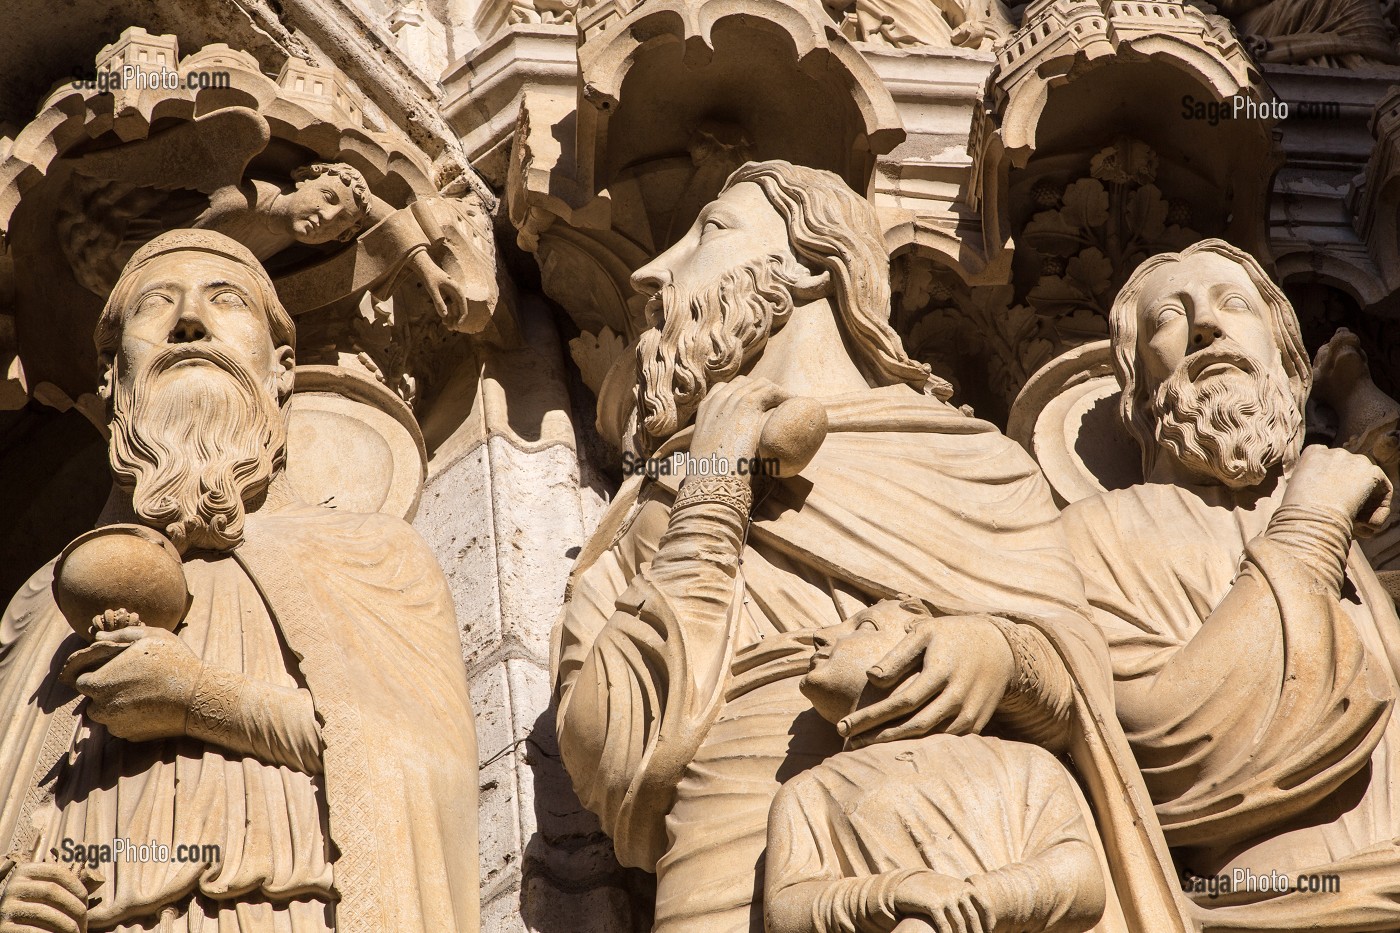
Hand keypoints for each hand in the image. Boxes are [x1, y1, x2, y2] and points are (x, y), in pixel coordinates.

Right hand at [0, 862, 86, 932]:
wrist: (13, 931)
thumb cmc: (36, 913)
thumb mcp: (45, 893)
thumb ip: (61, 886)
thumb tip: (92, 876)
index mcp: (25, 872)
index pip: (57, 873)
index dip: (77, 887)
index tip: (86, 904)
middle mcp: (13, 886)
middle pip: (52, 891)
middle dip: (74, 909)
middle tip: (84, 924)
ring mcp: (6, 907)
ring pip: (46, 912)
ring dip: (67, 925)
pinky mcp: (3, 927)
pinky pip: (34, 931)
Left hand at [61, 627, 201, 742]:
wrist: (199, 697)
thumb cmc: (175, 661)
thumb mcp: (151, 636)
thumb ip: (120, 634)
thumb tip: (98, 636)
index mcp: (100, 683)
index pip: (82, 681)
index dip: (97, 674)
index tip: (114, 670)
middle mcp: (102, 708)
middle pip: (94, 700)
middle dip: (106, 692)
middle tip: (130, 681)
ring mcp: (116, 725)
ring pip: (107, 715)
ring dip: (117, 706)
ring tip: (141, 694)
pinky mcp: (131, 737)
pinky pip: (123, 726)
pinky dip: (131, 718)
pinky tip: (150, 706)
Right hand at [689, 376, 787, 482]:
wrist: (712, 480)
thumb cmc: (713, 477)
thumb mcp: (711, 457)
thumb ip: (721, 451)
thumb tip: (734, 461)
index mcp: (706, 411)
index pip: (726, 389)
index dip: (745, 394)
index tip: (761, 405)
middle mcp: (717, 401)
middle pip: (744, 383)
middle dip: (763, 390)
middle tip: (779, 404)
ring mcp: (731, 401)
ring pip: (759, 385)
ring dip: (777, 392)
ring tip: (791, 403)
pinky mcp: (746, 405)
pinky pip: (770, 391)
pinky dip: (784, 395)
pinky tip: (794, 403)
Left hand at [839, 614, 1014, 747]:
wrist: (1001, 650)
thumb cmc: (952, 637)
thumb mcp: (925, 634)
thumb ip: (898, 656)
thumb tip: (871, 678)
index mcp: (941, 672)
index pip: (901, 702)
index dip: (871, 717)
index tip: (843, 725)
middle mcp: (957, 697)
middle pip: (913, 726)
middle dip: (877, 738)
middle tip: (847, 743)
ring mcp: (969, 714)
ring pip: (928, 739)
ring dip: (896, 747)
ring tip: (864, 748)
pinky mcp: (975, 725)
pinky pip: (943, 742)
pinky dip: (919, 748)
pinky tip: (894, 748)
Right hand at [894, 871, 985, 932]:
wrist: (909, 883)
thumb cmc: (935, 890)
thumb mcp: (953, 889)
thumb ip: (967, 898)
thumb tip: (985, 915)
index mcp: (966, 887)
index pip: (985, 907)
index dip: (989, 923)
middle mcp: (958, 891)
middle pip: (973, 918)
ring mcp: (945, 898)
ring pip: (960, 924)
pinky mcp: (932, 905)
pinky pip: (944, 925)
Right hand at [1284, 444, 1390, 531]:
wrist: (1310, 517)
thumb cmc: (1297, 513)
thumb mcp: (1297, 492)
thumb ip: (1312, 486)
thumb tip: (1326, 498)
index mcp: (1312, 454)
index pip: (1328, 460)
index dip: (1332, 482)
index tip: (1331, 502)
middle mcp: (1335, 452)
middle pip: (1351, 471)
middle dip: (1351, 493)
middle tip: (1346, 517)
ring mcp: (1355, 459)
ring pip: (1368, 482)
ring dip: (1365, 504)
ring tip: (1356, 526)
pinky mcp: (1372, 471)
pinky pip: (1383, 491)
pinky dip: (1378, 512)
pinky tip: (1364, 526)